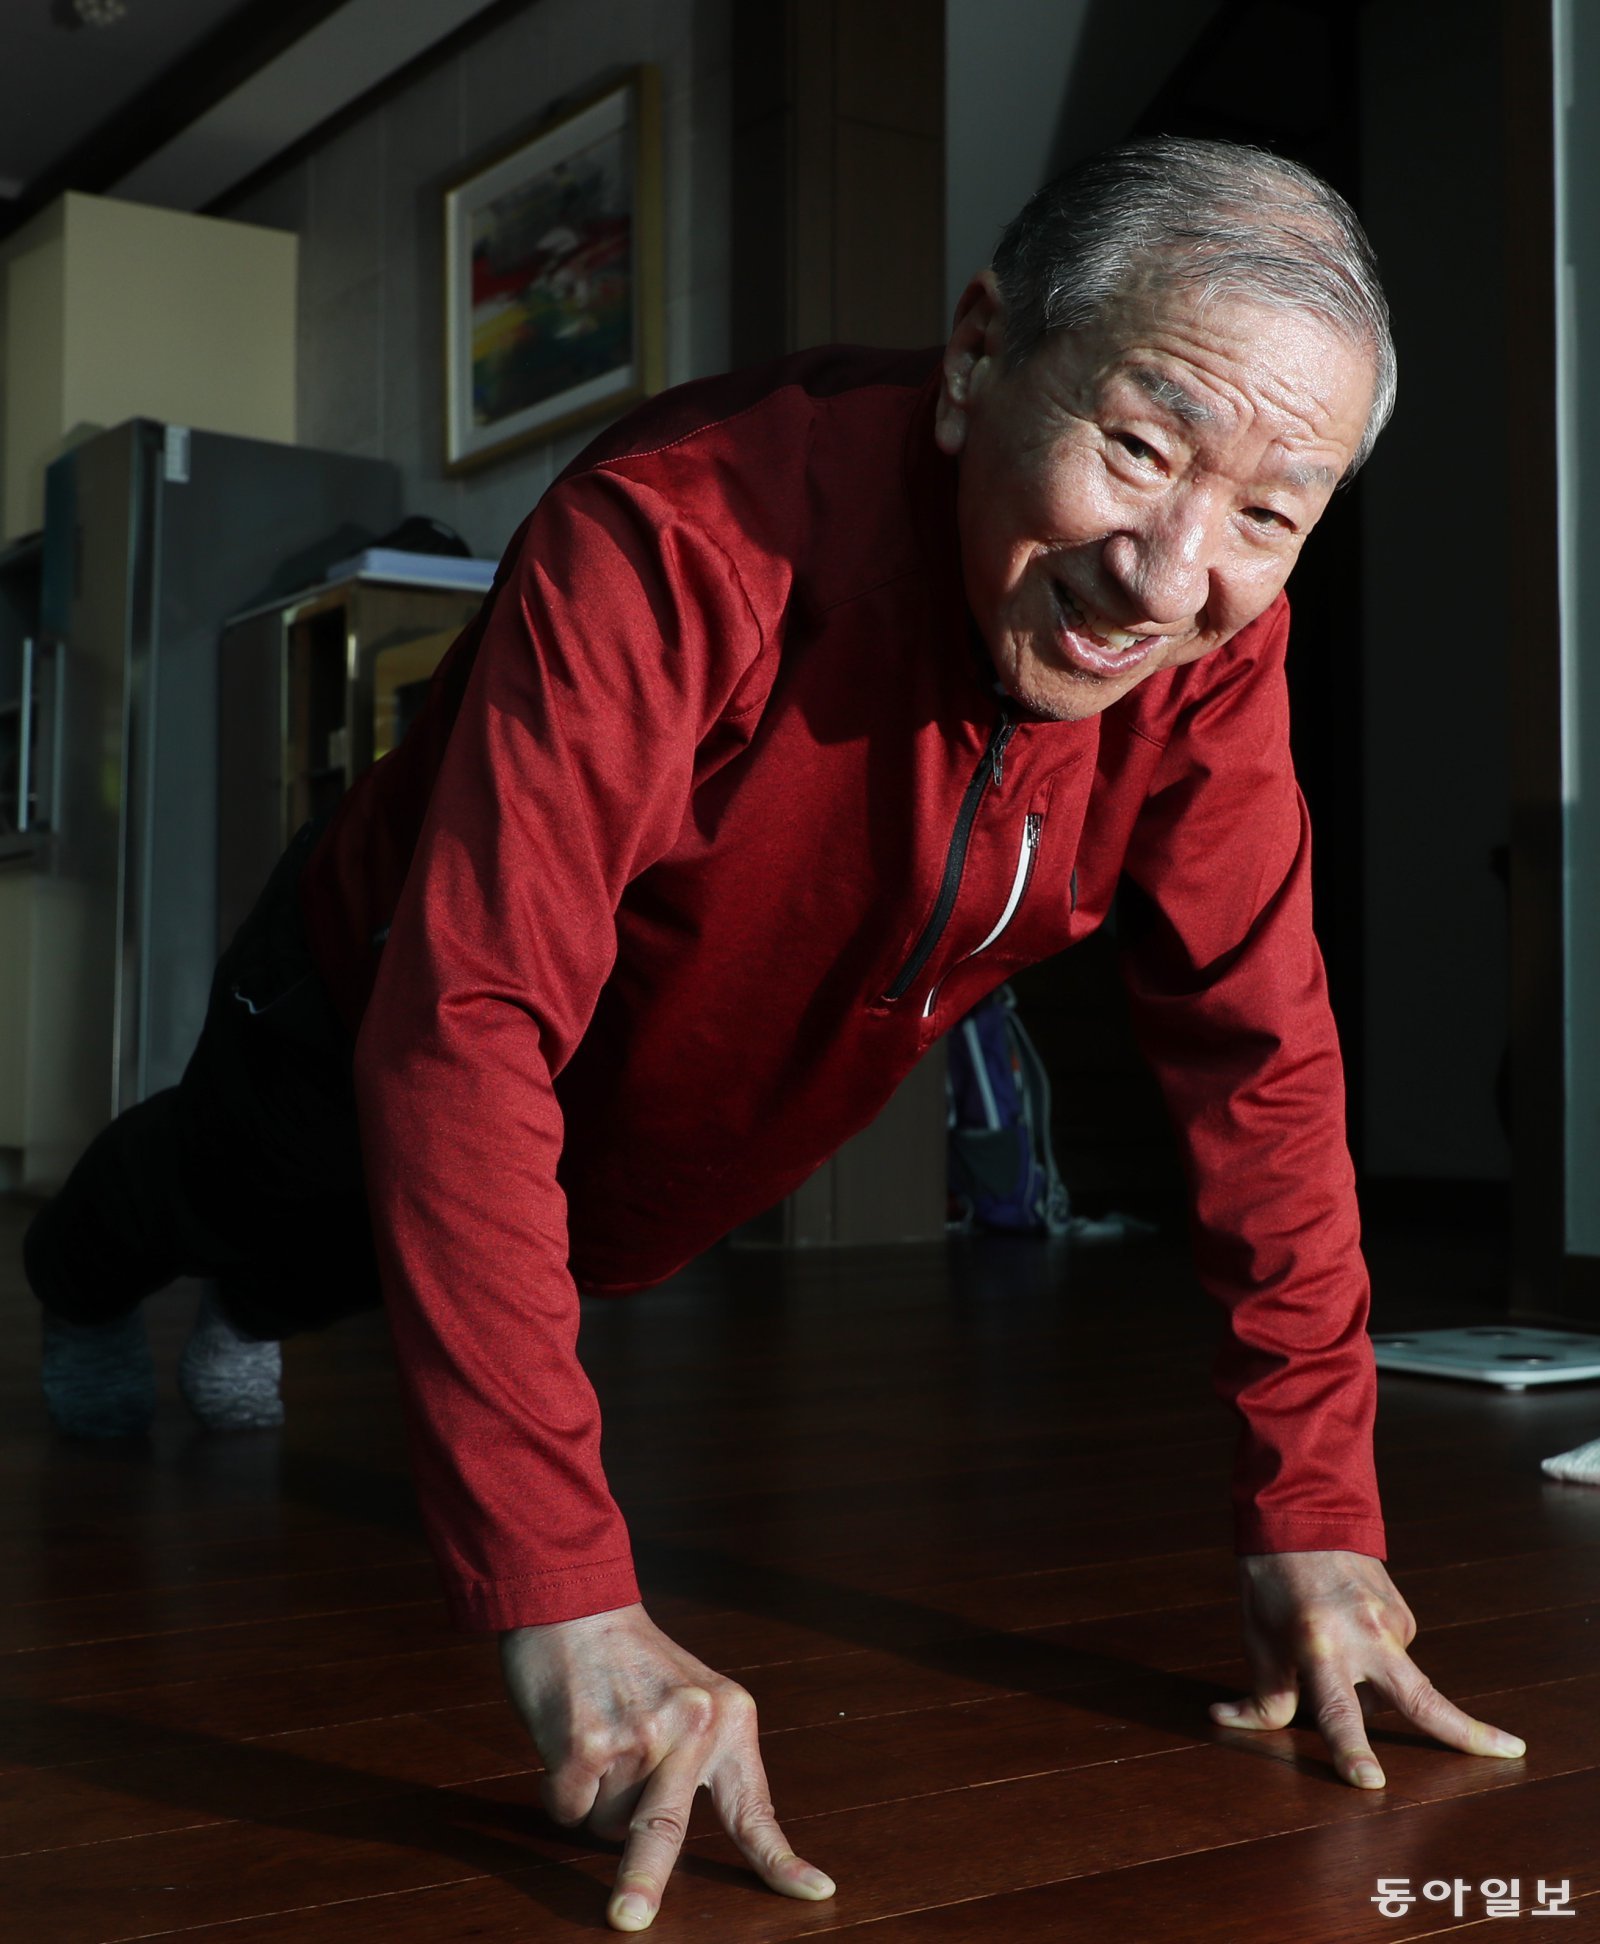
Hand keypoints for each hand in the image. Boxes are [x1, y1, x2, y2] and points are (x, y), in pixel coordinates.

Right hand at [500, 1602, 835, 1930]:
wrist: (576, 1602)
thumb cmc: (630, 1658)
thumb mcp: (691, 1694)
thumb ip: (695, 1756)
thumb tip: (664, 1841)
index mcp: (729, 1717)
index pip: (755, 1806)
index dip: (781, 1859)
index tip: (817, 1893)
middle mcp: (692, 1727)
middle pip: (667, 1831)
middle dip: (647, 1881)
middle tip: (630, 1921)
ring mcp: (639, 1736)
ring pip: (609, 1822)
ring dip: (598, 1797)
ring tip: (598, 1733)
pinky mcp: (587, 1743)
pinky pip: (569, 1808)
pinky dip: (560, 1790)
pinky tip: (567, 1738)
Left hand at [1209, 1549, 1525, 1786]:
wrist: (1303, 1512)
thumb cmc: (1271, 1579)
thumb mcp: (1257, 1635)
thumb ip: (1266, 1692)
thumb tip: (1242, 1725)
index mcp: (1319, 1641)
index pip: (1336, 1709)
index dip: (1349, 1749)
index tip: (1370, 1783)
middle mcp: (1365, 1633)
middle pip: (1421, 1697)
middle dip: (1467, 1731)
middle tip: (1511, 1751)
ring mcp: (1391, 1621)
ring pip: (1392, 1683)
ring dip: (1366, 1689)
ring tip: (1323, 1647)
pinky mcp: (1404, 1614)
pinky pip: (1390, 1657)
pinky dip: (1369, 1661)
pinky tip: (1346, 1631)